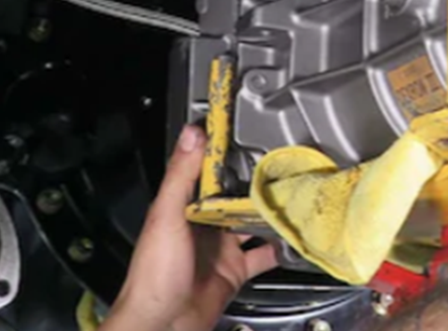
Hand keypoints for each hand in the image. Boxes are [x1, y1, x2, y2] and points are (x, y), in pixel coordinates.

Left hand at [104, 125, 277, 330]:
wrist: (163, 323)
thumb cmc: (154, 274)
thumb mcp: (167, 216)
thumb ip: (181, 175)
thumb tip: (192, 134)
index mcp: (181, 208)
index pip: (206, 173)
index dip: (225, 156)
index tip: (246, 135)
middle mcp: (202, 226)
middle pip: (234, 198)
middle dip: (255, 184)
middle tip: (281, 167)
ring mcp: (220, 249)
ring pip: (252, 224)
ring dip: (270, 213)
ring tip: (293, 196)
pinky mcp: (235, 271)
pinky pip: (263, 255)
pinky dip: (280, 248)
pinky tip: (292, 237)